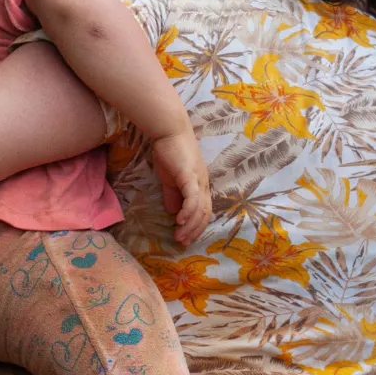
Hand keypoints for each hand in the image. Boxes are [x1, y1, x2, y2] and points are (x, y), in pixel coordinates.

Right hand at [148, 130, 212, 246]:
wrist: (169, 131)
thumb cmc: (170, 152)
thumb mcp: (170, 179)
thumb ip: (173, 195)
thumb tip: (173, 212)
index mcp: (200, 186)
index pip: (204, 211)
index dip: (196, 227)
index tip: (185, 239)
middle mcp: (204, 184)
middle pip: (205, 213)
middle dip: (195, 231)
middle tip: (183, 243)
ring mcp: (199, 180)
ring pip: (200, 209)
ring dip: (190, 225)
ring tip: (179, 236)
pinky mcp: (190, 176)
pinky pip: (192, 198)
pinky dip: (188, 211)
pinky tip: (179, 220)